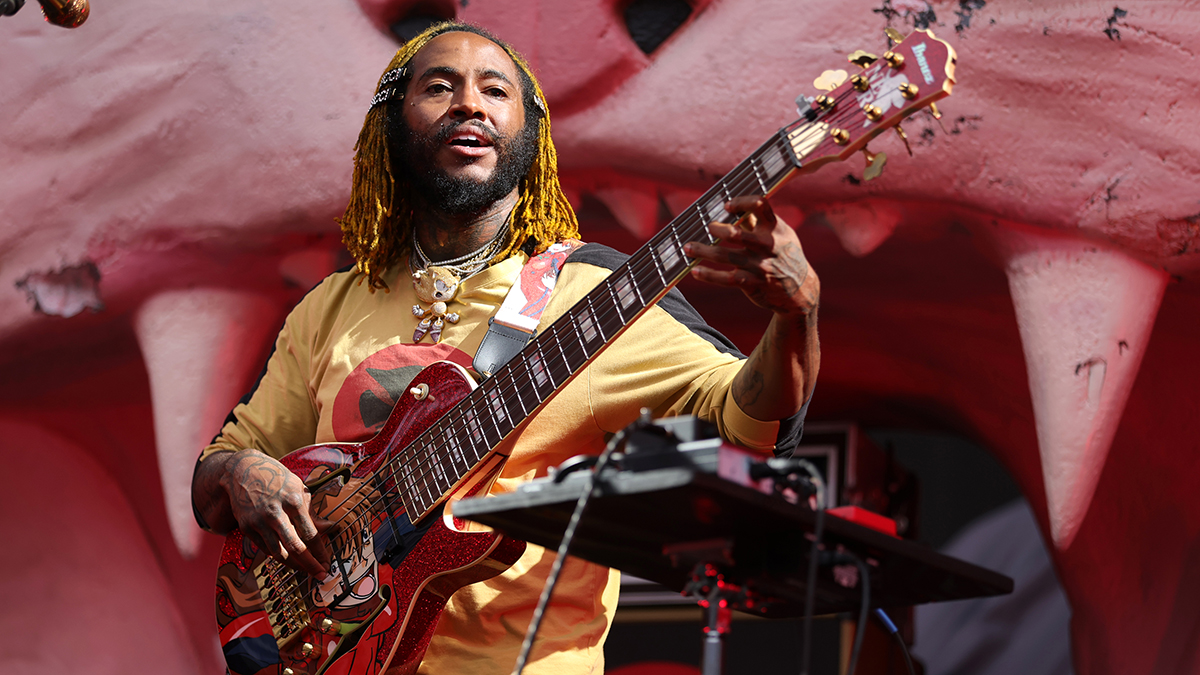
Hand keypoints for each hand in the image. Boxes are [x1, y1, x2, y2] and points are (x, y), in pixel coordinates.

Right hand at [220, 448, 330, 578]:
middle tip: (321, 575)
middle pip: (295, 547)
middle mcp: (275, 513)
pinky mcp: (246, 528)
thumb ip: (312, 512)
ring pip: (279, 553)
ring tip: (306, 569)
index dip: (321, 553)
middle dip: (310, 566)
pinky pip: (265, 549)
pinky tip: (289, 560)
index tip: (328, 564)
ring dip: (294, 565)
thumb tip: (331, 528)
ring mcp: (258, 522)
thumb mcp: (299, 489)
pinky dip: (278, 557)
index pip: (310, 534)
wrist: (242, 470)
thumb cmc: (276, 479)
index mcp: (293, 500)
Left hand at [684, 196, 818, 316]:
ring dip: (703, 251)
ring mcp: (761, 266)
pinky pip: (727, 279)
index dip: (742, 203)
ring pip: (726, 257)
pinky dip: (709, 275)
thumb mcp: (780, 235)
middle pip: (738, 234)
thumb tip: (733, 205)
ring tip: (687, 247)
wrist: (801, 290)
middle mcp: (768, 246)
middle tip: (707, 226)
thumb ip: (757, 222)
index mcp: (775, 228)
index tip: (726, 206)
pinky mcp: (754, 284)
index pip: (760, 206)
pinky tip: (695, 271)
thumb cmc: (785, 255)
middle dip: (718, 229)